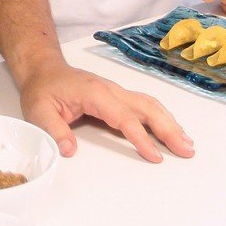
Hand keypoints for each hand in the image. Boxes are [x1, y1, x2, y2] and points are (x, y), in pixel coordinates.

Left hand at [19, 59, 194, 162]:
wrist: (43, 68)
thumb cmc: (42, 89)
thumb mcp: (38, 110)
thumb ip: (53, 130)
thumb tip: (69, 150)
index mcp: (95, 94)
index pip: (124, 117)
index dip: (140, 137)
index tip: (155, 156)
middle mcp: (111, 90)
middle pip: (147, 108)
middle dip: (168, 129)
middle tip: (186, 151)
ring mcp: (117, 92)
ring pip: (150, 104)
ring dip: (170, 123)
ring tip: (187, 143)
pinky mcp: (118, 96)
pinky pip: (145, 105)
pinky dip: (162, 117)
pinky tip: (172, 129)